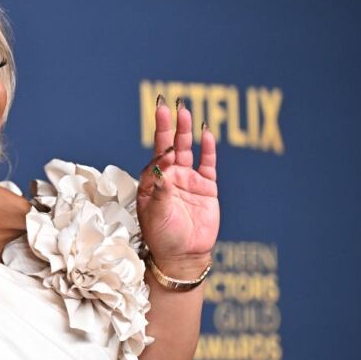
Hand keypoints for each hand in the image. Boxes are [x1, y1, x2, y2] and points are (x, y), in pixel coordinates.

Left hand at [136, 97, 219, 278]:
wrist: (183, 256)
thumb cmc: (162, 237)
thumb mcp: (156, 215)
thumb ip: (159, 192)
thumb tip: (161, 171)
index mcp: (152, 183)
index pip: (155, 157)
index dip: (160, 144)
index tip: (163, 132)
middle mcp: (169, 178)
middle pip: (169, 145)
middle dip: (167, 125)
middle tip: (165, 102)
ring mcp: (188, 181)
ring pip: (188, 150)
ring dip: (186, 131)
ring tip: (184, 110)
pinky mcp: (207, 188)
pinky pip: (208, 164)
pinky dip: (208, 149)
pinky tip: (207, 133)